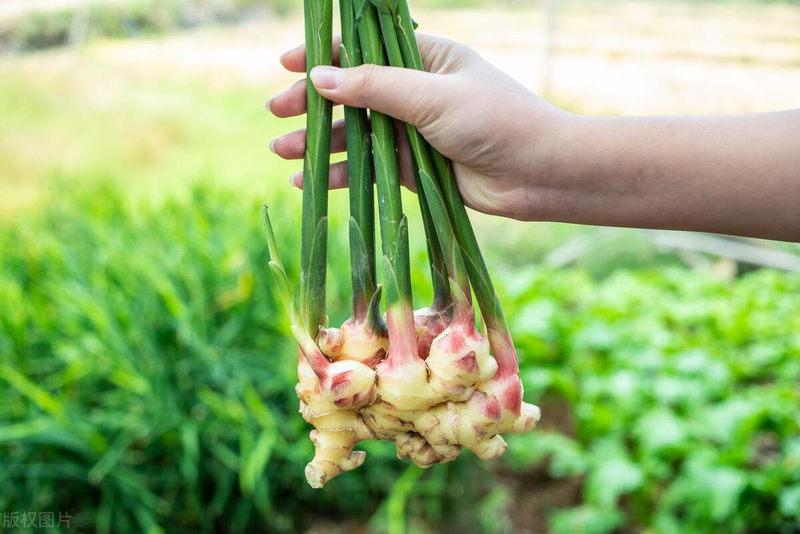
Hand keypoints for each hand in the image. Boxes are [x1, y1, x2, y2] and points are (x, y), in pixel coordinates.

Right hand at [267, 34, 566, 220]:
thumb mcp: (432, 96)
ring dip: (319, 141)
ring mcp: (413, 131)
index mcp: (426, 58)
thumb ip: (375, 87)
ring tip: (282, 149)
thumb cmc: (495, 120)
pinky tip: (309, 181)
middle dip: (313, 102)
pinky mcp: (412, 167)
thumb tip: (320, 77)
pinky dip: (340, 174)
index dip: (324, 55)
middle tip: (276, 111)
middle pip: (352, 92)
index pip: (364, 49)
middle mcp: (416, 92)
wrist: (538, 174)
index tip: (287, 64)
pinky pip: (367, 168)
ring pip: (356, 132)